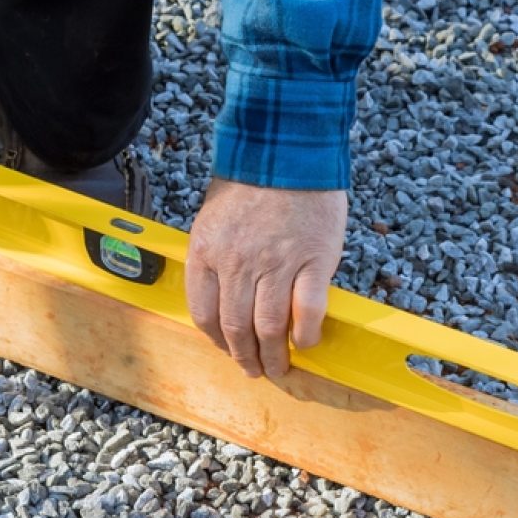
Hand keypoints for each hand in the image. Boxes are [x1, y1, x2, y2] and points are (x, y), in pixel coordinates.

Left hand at [186, 178, 346, 377]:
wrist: (287, 149)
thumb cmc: (250, 181)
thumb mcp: (213, 217)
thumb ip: (215, 256)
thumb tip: (226, 295)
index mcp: (207, 252)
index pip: (204, 313)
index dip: (216, 340)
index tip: (227, 348)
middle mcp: (237, 263)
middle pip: (236, 328)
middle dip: (245, 357)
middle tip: (255, 369)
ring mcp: (276, 264)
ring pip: (270, 328)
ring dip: (274, 356)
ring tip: (279, 366)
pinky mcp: (312, 262)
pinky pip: (308, 312)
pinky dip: (307, 335)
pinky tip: (306, 342)